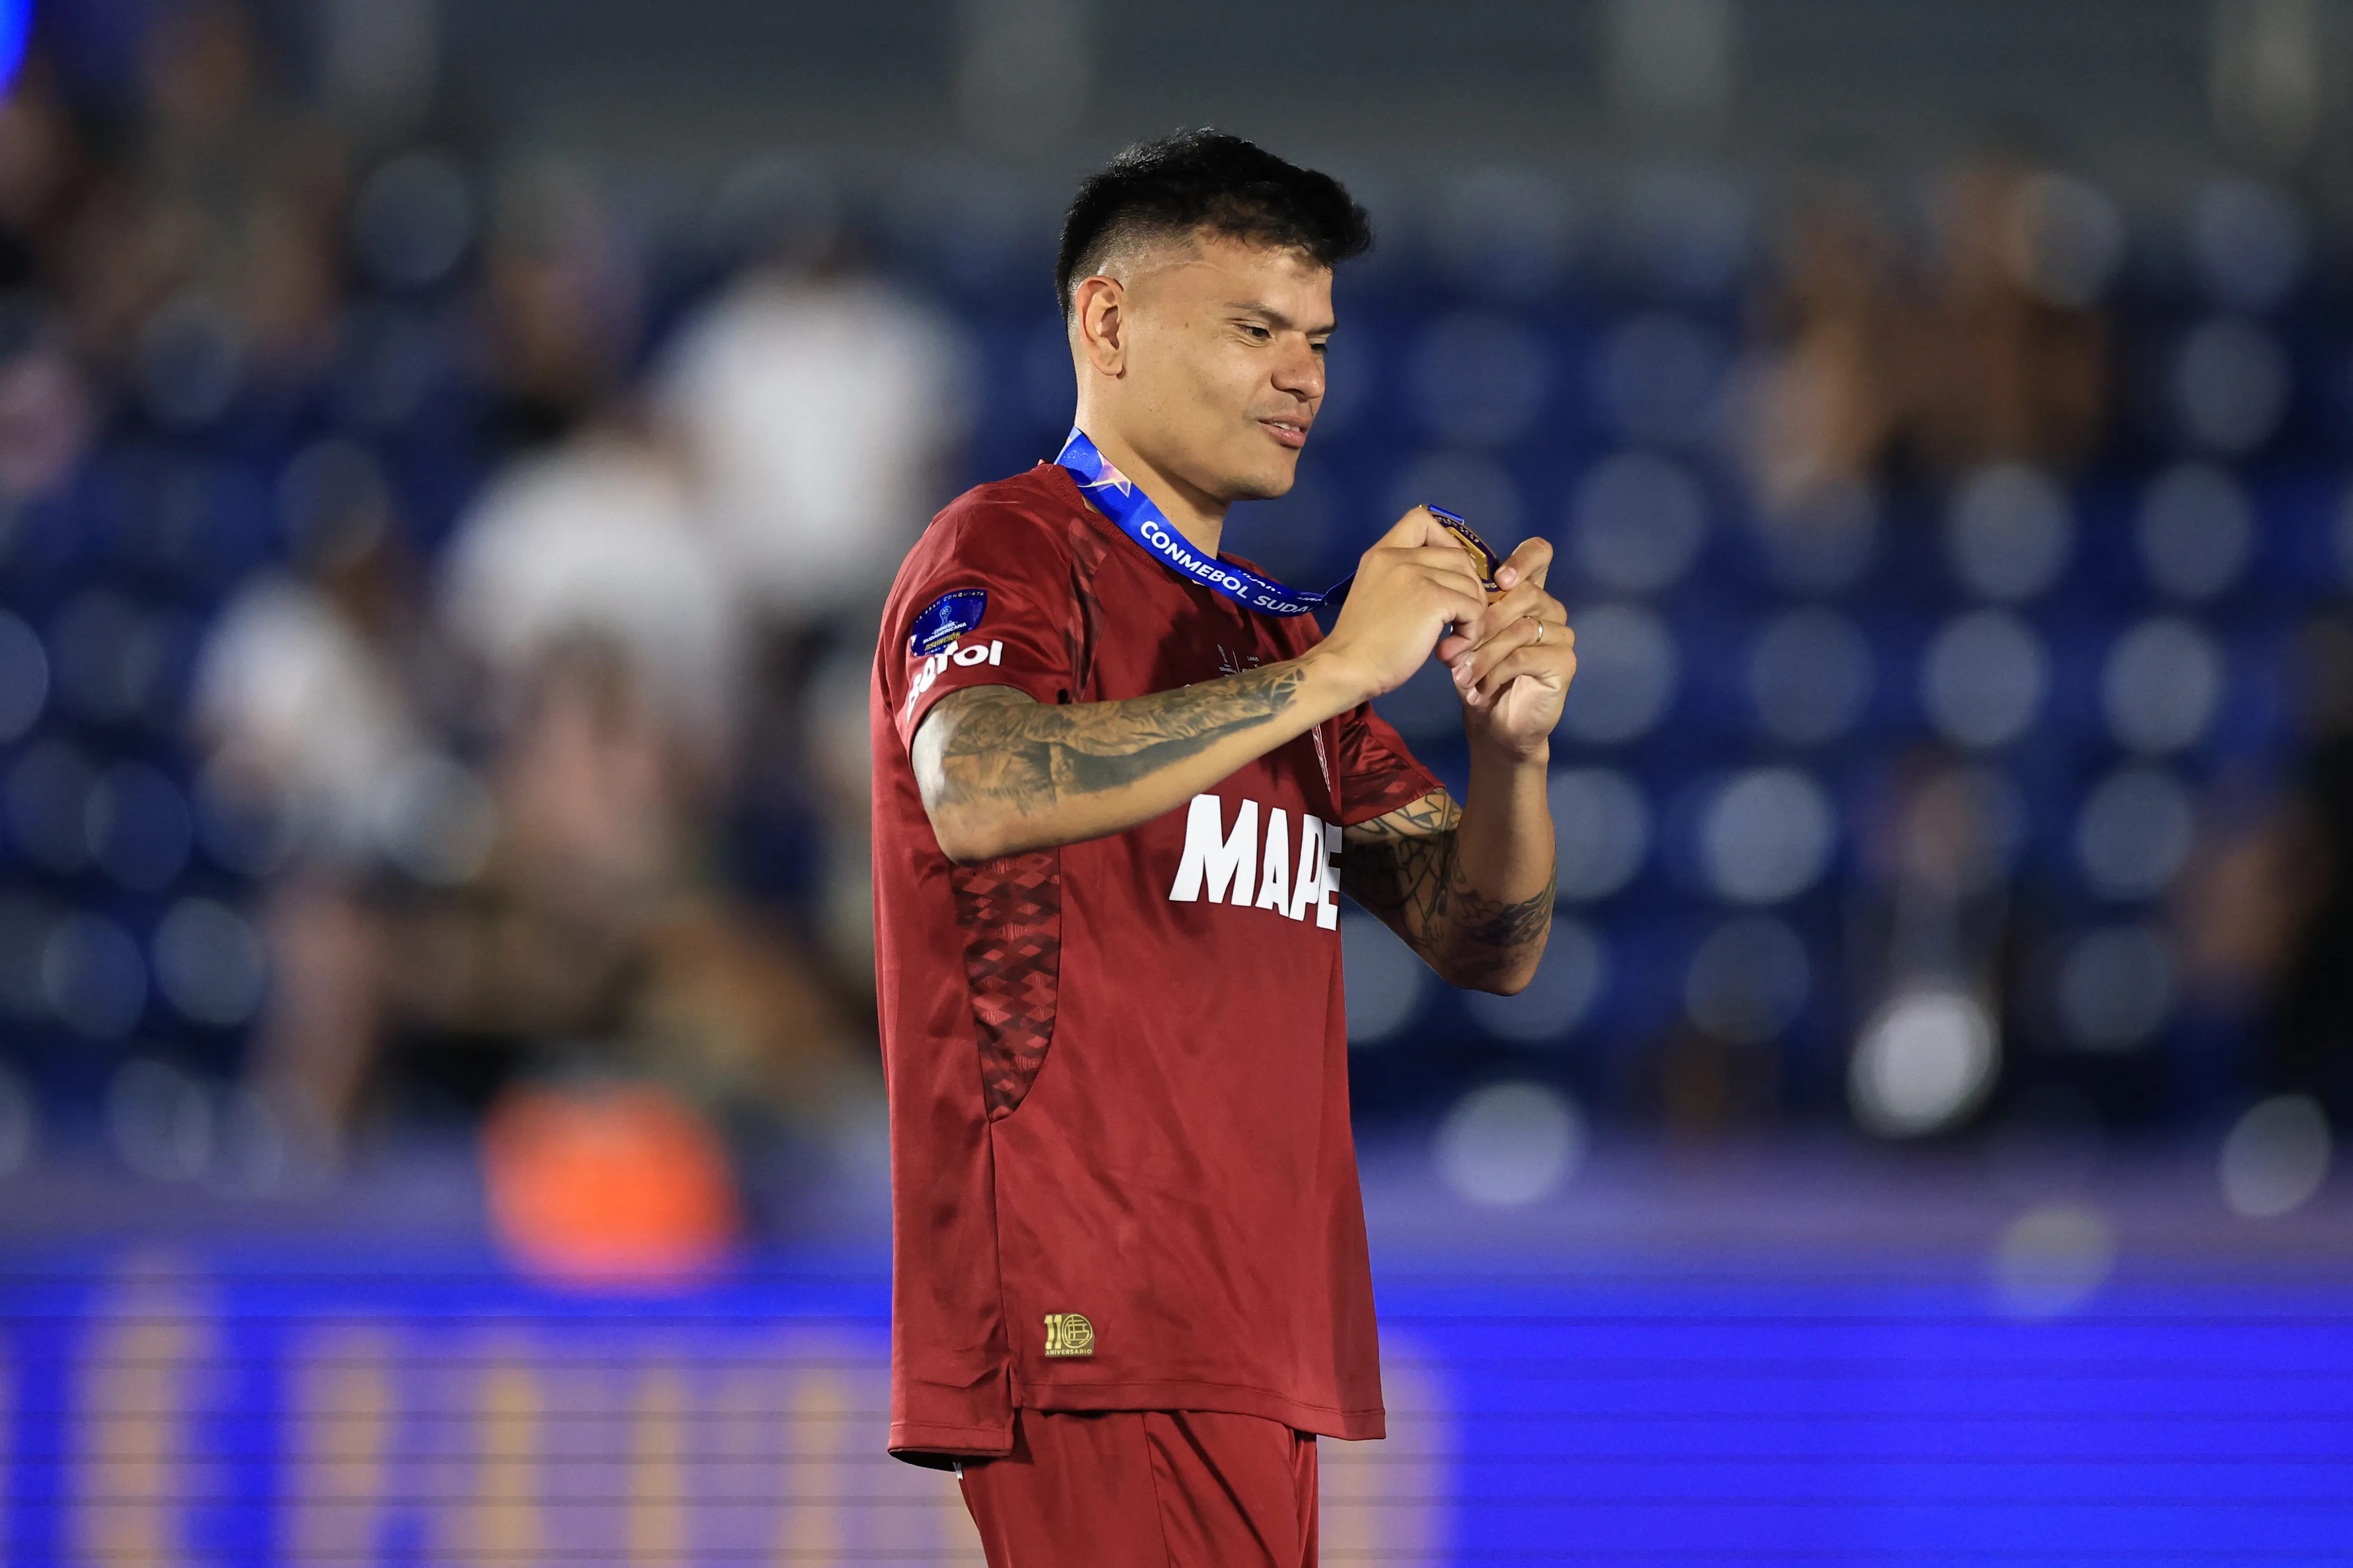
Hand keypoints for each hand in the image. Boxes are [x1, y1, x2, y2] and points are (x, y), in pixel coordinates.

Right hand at [1317, 507, 1490, 701]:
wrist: (1347, 668)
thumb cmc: (1362, 643)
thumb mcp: (1377, 593)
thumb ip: (1404, 578)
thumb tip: (1451, 582)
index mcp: (1382, 552)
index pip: (1421, 519)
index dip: (1446, 542)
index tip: (1445, 575)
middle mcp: (1399, 556)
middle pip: (1460, 557)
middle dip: (1468, 591)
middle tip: (1456, 622)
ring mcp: (1417, 574)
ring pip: (1471, 586)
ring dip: (1471, 619)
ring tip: (1450, 645)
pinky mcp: (1432, 599)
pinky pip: (1473, 609)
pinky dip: (1470, 633)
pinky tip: (1447, 652)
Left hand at [1435, 537, 1575, 760]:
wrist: (1495, 727)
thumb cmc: (1479, 677)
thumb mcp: (1466, 641)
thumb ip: (1467, 615)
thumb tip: (1450, 605)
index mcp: (1528, 595)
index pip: (1539, 555)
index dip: (1522, 559)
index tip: (1499, 578)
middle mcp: (1550, 609)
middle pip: (1525, 593)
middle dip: (1482, 621)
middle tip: (1450, 650)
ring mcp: (1561, 635)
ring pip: (1521, 627)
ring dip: (1483, 653)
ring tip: (1460, 676)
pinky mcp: (1564, 662)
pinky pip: (1525, 656)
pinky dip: (1495, 673)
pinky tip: (1477, 689)